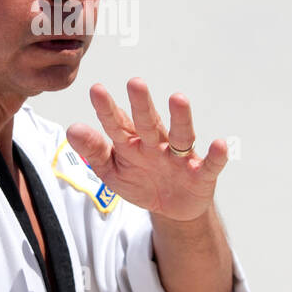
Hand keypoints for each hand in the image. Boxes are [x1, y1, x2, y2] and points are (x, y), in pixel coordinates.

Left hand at [65, 77, 228, 222]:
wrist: (172, 208)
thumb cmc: (140, 181)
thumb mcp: (112, 171)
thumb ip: (94, 151)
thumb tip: (71, 129)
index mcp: (132, 142)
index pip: (117, 124)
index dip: (107, 109)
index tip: (95, 90)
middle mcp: (156, 143)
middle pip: (148, 122)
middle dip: (142, 104)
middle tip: (135, 83)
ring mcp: (180, 157)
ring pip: (181, 135)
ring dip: (180, 117)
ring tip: (178, 98)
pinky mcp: (201, 174)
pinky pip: (209, 164)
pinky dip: (216, 156)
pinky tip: (220, 144)